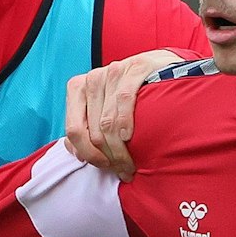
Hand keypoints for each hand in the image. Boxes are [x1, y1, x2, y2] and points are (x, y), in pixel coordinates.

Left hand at [65, 49, 182, 177]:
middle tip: (123, 170)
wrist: (161, 66)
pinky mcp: (135, 68)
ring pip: (108, 122)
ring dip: (120, 149)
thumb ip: (86, 128)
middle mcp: (93, 79)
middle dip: (108, 157)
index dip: (88, 153)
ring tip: (131, 164)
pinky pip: (124, 100)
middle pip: (93, 130)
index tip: (104, 166)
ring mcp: (113, 72)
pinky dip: (125, 122)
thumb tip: (76, 153)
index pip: (74, 130)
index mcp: (78, 88)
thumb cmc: (131, 93)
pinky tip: (130, 136)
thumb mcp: (104, 108)